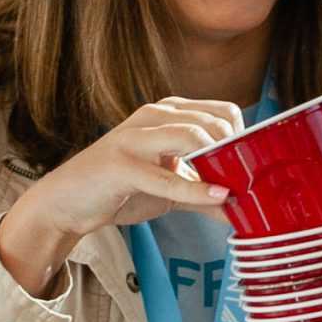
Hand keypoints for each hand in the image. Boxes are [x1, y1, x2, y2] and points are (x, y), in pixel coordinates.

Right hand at [0, 99, 243, 293]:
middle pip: (212, 121)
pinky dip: (196, 188)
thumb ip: (203, 194)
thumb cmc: (120, 189)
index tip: (254, 166)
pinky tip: (218, 198)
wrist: (67, 203)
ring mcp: (135, 137)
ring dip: (220, 164)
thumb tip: (241, 209)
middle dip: (238, 151)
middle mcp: (152, 116)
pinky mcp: (121, 164)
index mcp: (167, 113)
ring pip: (191, 137)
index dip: (245, 137)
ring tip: (236, 189)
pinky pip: (166, 175)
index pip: (223, 111)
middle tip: (251, 182)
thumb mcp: (169, 190)